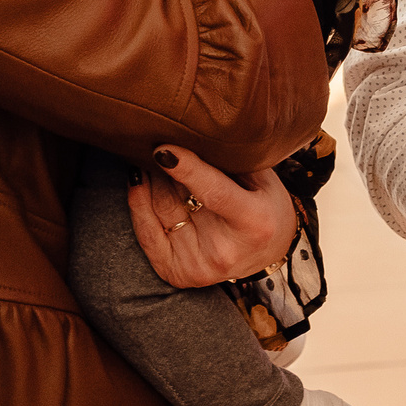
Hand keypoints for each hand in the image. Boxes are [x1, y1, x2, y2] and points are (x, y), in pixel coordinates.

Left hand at [127, 144, 299, 287]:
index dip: (186, 168)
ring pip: (158, 210)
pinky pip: (146, 234)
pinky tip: (138, 181)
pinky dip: (138, 205)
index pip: (213, 191)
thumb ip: (233, 159)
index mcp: (254, 223)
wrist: (267, 253)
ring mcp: (199, 266)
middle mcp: (224, 251)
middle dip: (162, 168)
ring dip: (150, 181)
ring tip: (149, 158)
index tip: (162, 147)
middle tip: (155, 140)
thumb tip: (192, 131)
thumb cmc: (265, 206)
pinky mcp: (179, 275)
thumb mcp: (263, 179)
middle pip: (177, 199)